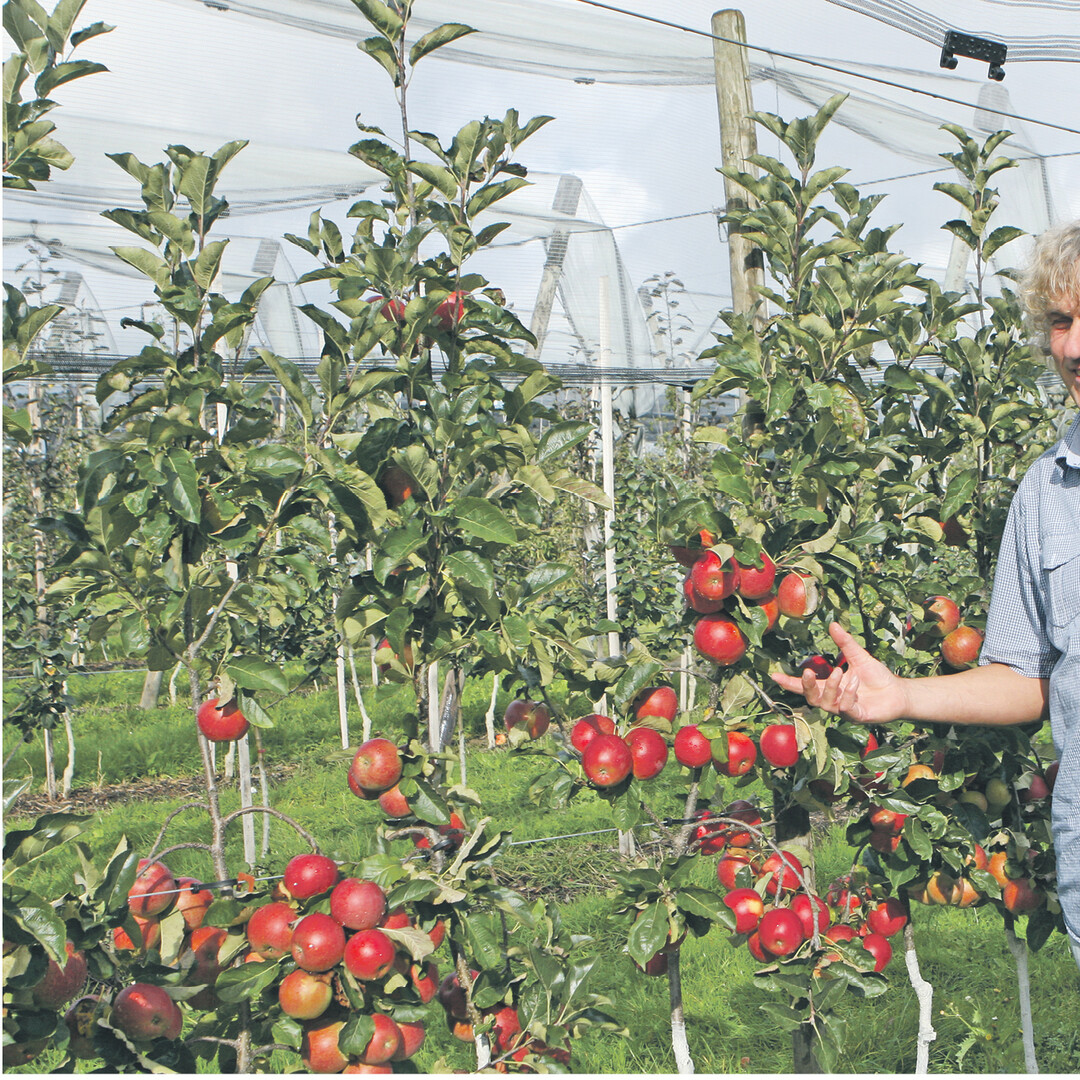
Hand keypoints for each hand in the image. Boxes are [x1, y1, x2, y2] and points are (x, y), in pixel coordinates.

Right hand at [770, 622, 907, 724]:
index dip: (790, 683)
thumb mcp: (858, 656)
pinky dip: (848, 695)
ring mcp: (844, 710)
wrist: (898, 692)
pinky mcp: (857, 716)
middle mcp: (834, 700)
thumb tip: (833, 624)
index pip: (805, 686)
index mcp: (830, 686)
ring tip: (840, 672)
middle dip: (805, 686)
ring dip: (831, 687)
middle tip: (807, 673)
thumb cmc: (877, 677)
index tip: (774, 676)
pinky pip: (846, 708)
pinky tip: (855, 682)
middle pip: (811, 698)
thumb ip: (845, 643)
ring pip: (826, 703)